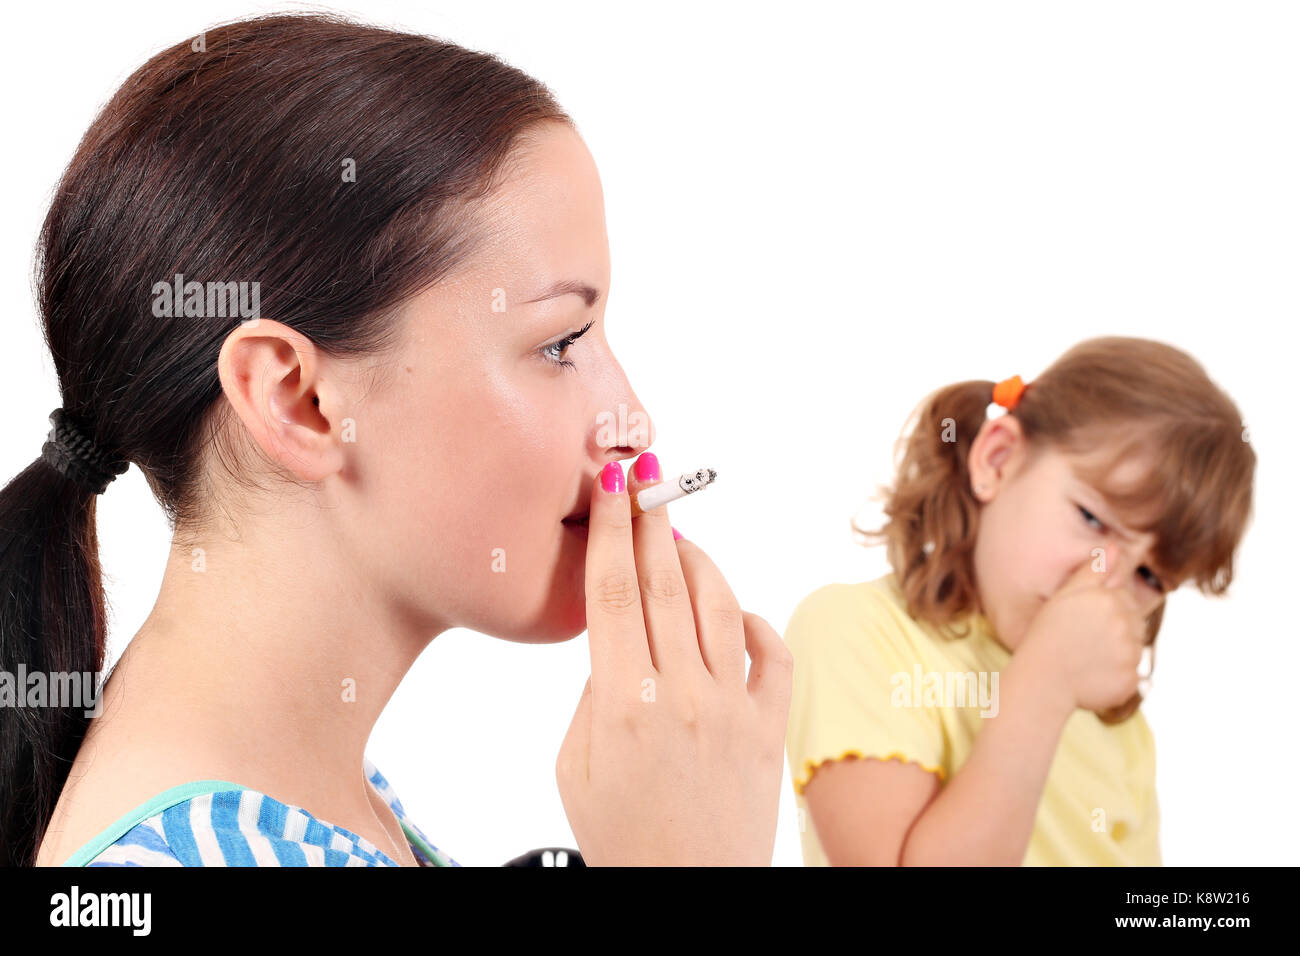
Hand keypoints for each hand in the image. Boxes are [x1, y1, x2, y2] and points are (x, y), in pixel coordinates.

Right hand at [555, 454, 792, 865]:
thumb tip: (619, 639)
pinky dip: (752, 619)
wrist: (688, 895)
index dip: (613, 529)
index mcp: (621, 702)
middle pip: (665, 580)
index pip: (614, 591)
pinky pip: (769, 651)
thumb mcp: (574, 767)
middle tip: (646, 472)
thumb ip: (593, 692)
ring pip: (717, 602)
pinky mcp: (770, 724)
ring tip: (678, 536)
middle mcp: (681, 693)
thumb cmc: (625, 838)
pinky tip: (731, 612)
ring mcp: (732, 706)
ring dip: (697, 559)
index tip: (612, 486)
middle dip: (653, 517)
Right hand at [1018, 544, 1148, 713]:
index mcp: (1110, 601)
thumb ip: (1093, 570)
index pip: (1125, 598)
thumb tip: (1115, 547)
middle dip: (1116, 629)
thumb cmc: (1047, 634)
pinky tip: (1092, 674)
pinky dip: (1116, 677)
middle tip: (1085, 639)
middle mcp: (1125, 627)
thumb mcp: (1066, 596)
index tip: (1084, 620)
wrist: (1040, 679)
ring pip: (1133, 649)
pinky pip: (1131, 676)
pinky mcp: (1130, 682)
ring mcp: (1129, 656)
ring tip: (1087, 657)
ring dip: (1117, 652)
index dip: (1105, 608)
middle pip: (1134, 623)